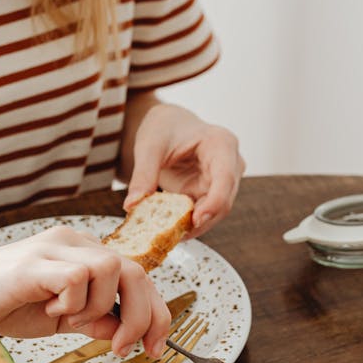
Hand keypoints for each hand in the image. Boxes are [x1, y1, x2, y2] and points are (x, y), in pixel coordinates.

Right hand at [0, 227, 170, 356]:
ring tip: (67, 319)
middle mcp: (74, 242)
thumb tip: (123, 329)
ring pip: (111, 269)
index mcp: (85, 253)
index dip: (156, 313)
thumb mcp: (59, 319)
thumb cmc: (2, 302)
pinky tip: (49, 309)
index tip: (156, 347)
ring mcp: (54, 248)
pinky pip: (77, 277)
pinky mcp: (33, 263)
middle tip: (121, 347)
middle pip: (136, 271)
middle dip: (141, 317)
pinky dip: (73, 303)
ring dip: (98, 308)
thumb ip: (93, 319)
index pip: (139, 276)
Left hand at [121, 100, 244, 237]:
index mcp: (221, 144)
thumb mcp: (150, 147)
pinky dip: (187, 223)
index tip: (196, 220)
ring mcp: (224, 181)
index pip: (225, 178)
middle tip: (173, 236)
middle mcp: (230, 164)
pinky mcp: (212, 193)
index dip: (214, 203)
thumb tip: (131, 205)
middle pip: (223, 201)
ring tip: (167, 236)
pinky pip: (204, 213)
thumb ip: (143, 175)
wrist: (168, 126)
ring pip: (215, 212)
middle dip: (200, 221)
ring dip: (193, 225)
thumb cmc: (164, 128)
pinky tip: (169, 231)